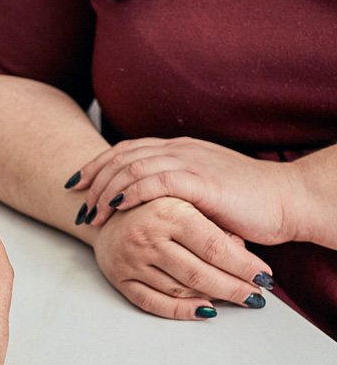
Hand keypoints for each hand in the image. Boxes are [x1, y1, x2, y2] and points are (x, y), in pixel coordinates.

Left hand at [71, 137, 299, 244]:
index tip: (76, 185)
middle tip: (77, 204)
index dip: (97, 166)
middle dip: (92, 180)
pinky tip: (115, 205)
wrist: (288, 201)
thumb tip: (144, 206)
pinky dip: (129, 192)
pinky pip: (154, 181)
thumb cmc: (247, 202)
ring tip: (91, 214)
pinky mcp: (201, 180)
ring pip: (132, 167)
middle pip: (121, 157)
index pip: (126, 150)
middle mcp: (179, 149)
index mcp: (178, 149)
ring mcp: (190, 162)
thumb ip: (174, 191)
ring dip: (105, 191)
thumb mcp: (202, 191)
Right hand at [91, 197, 272, 319]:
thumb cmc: (152, 203)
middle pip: (200, 274)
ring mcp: (131, 260)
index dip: (244, 266)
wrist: (104, 207)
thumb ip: (214, 225)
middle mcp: (147, 237)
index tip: (264, 276)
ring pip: (180, 290)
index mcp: (167, 211)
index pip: (214, 247)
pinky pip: (153, 302)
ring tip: (237, 300)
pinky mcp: (120, 278)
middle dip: (234, 288)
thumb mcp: (185, 200)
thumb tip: (245, 257)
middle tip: (256, 296)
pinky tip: (204, 310)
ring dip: (213, 299)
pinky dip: (181, 311)